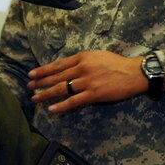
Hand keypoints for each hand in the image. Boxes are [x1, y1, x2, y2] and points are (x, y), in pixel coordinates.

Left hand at [27, 50, 148, 113]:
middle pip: (56, 76)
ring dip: (46, 94)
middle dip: (40, 82)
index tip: (32, 74)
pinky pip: (73, 101)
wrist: (135, 73)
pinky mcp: (94, 94)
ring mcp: (87, 81)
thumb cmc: (117, 64)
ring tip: (35, 98)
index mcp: (82, 57)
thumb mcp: (97, 55)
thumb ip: (82, 60)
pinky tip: (52, 109)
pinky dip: (61, 105)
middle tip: (29, 87)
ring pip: (61, 88)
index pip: (57, 65)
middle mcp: (82, 68)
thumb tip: (68, 66)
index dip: (43, 70)